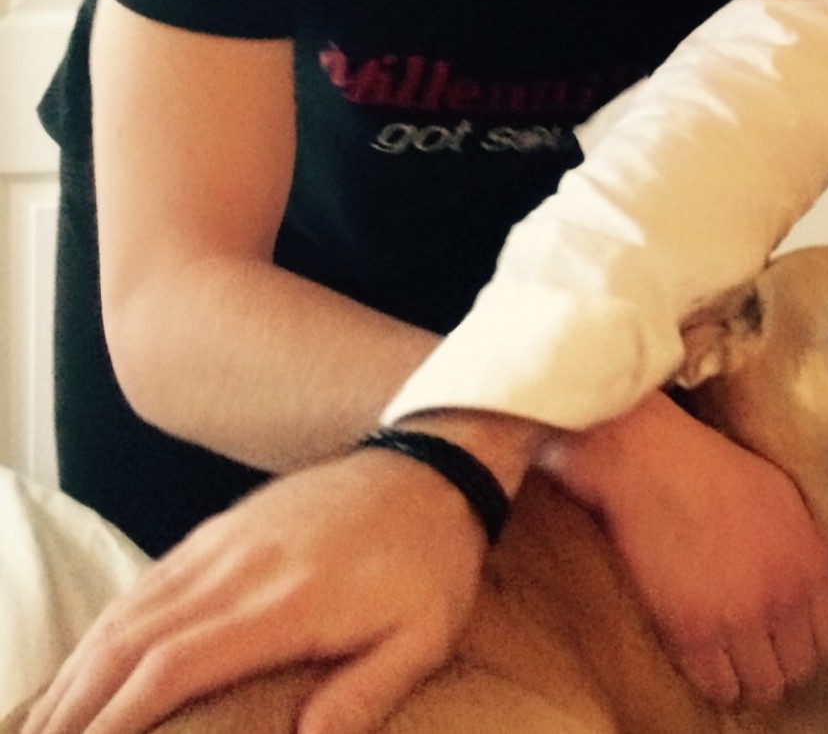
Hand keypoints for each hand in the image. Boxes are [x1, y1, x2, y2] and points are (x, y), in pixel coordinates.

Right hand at [24, 450, 490, 733]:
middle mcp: (238, 568)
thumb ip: (367, 693)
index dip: (119, 716)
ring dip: (79, 669)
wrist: (433, 463)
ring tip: (51, 721)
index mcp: (284, 602)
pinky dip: (104, 626)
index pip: (174, 664)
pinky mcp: (222, 528)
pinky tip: (89, 661)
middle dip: (76, 703)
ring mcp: (224, 542)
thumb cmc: (433, 560)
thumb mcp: (425, 635)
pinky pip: (146, 581)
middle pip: (128, 640)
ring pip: (126, 608)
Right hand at [545, 393, 827, 707]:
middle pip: (799, 672)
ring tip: (734, 659)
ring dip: (750, 678)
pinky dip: (715, 682)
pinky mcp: (690, 634)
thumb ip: (813, 553)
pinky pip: (717, 688)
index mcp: (810, 565)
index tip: (793, 640)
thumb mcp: (787, 501)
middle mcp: (782, 600)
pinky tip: (707, 659)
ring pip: (761, 688)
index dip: (813, 647)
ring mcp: (737, 621)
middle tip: (761, 653)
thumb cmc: (719, 472)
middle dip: (783, 666)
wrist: (654, 465)